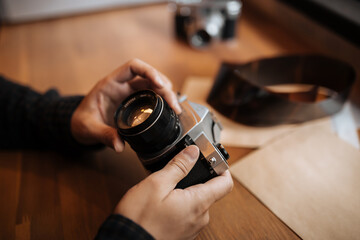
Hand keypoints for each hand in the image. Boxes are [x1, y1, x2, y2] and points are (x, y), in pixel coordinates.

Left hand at [70, 59, 180, 150]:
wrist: (80, 125)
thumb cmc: (82, 121)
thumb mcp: (89, 128)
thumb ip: (104, 135)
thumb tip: (119, 146)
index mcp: (110, 84)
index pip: (133, 67)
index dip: (149, 71)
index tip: (160, 84)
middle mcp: (122, 85)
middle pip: (149, 76)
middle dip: (164, 86)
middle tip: (173, 104)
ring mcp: (130, 93)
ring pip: (153, 85)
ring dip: (166, 93)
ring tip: (175, 107)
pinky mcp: (135, 103)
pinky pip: (152, 97)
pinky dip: (163, 102)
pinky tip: (170, 111)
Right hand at [114, 145, 233, 239]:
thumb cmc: (140, 217)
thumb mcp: (157, 183)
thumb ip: (178, 166)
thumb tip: (193, 152)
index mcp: (198, 203)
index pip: (226, 183)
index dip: (222, 168)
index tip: (212, 159)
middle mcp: (200, 218)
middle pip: (210, 191)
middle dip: (197, 179)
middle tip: (180, 171)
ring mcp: (192, 228)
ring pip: (197, 202)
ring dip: (186, 192)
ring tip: (167, 189)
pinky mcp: (183, 233)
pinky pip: (188, 214)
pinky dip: (180, 205)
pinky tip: (164, 203)